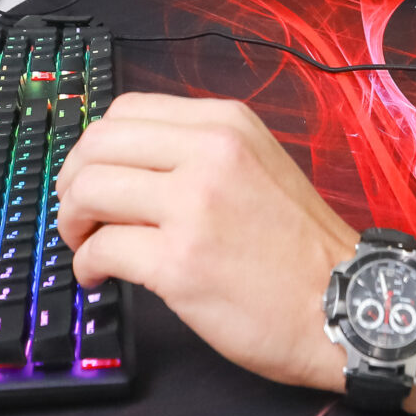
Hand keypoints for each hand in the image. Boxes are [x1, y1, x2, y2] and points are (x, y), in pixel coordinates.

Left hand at [57, 93, 359, 390]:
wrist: (343, 304)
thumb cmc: (301, 247)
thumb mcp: (260, 166)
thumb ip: (201, 154)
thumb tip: (127, 166)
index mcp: (227, 125)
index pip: (126, 111)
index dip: (96, 147)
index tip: (94, 176)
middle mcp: (210, 154)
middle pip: (98, 144)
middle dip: (73, 181)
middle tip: (79, 213)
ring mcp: (193, 207)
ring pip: (89, 191)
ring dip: (72, 221)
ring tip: (86, 245)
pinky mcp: (180, 263)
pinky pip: (101, 249)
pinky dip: (87, 265)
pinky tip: (100, 276)